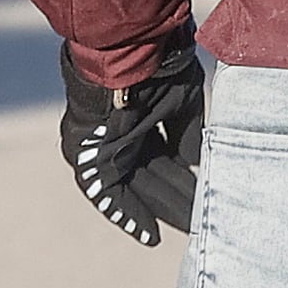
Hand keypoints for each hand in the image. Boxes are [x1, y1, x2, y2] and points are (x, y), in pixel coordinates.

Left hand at [60, 39, 204, 245]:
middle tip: (198, 224)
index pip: (161, 159)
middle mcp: (120, 134)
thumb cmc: (156, 66)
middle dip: (174, 200)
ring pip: (133, 185)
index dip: (181, 181)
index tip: (200, 202)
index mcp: (140, 118)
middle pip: (149, 175)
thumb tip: (195, 165)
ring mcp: (101, 145)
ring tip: (185, 228)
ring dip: (157, 208)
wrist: (124, 52)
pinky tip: (149, 234)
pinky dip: (127, 212)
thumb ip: (187, 135)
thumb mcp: (182, 103)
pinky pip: (107, 192)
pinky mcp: (86, 156)